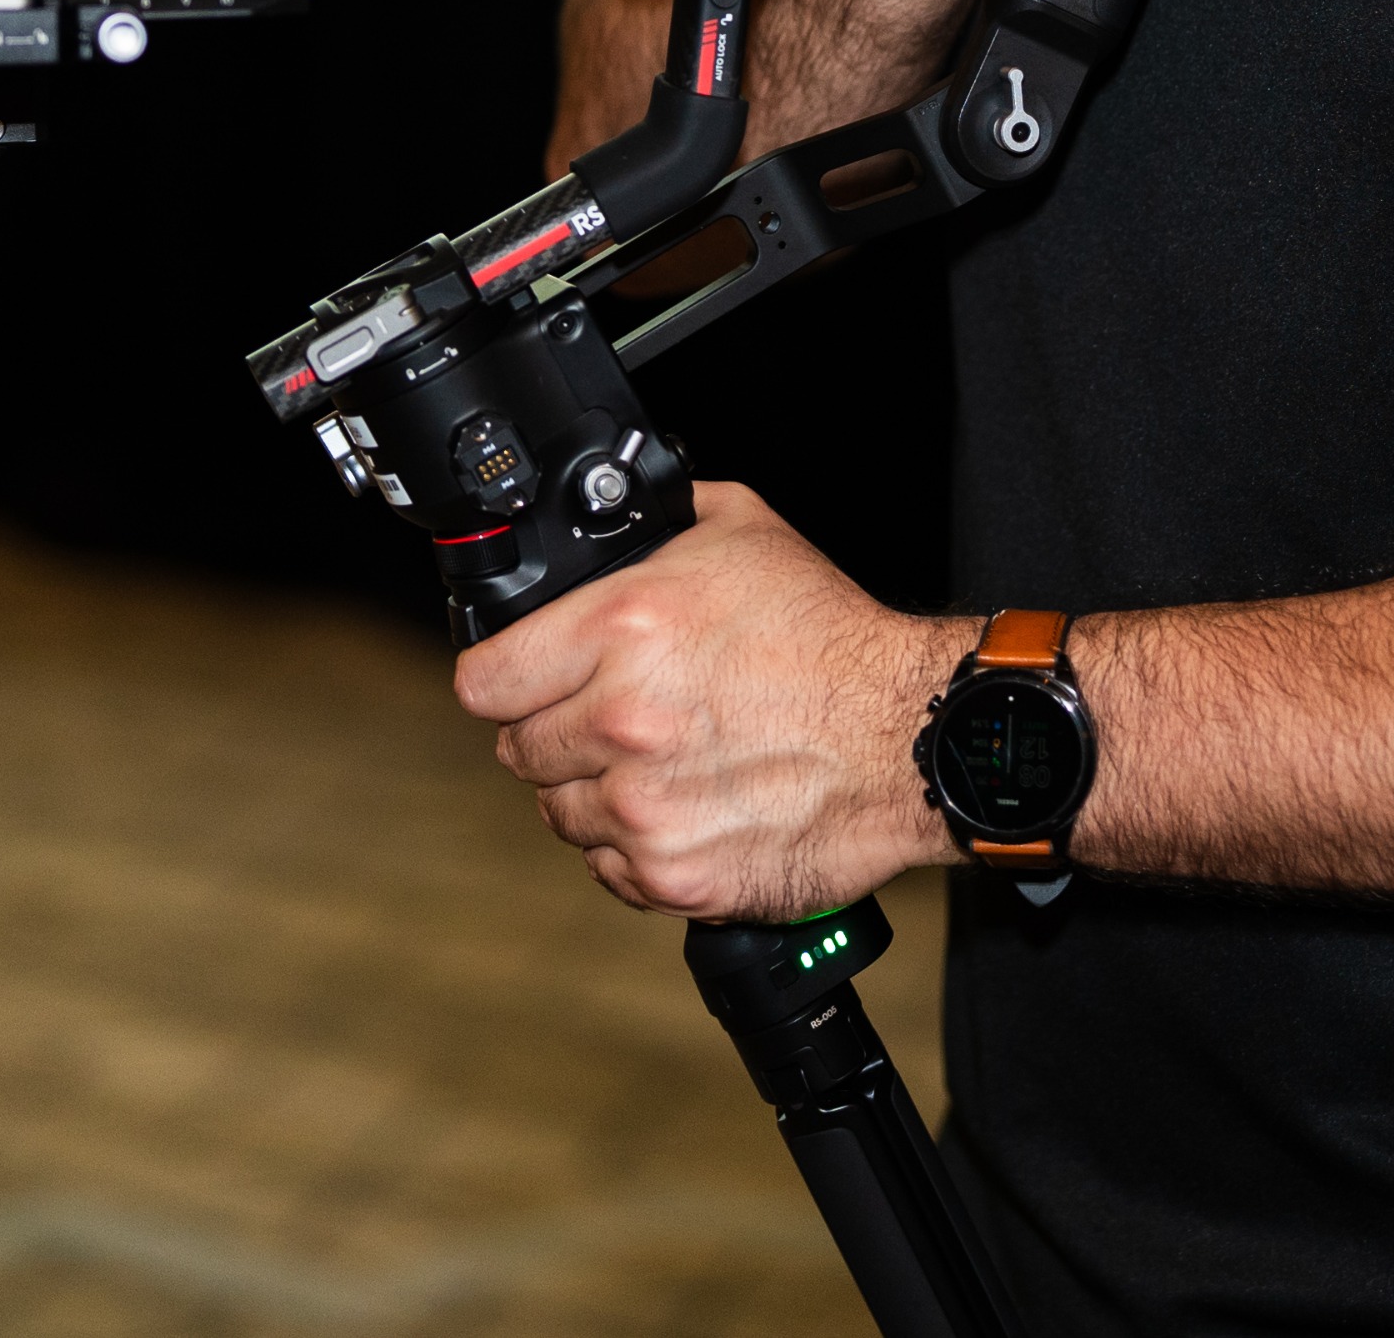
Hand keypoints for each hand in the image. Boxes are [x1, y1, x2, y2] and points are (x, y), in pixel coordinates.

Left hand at [451, 484, 962, 919]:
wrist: (909, 739)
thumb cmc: (833, 639)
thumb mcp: (741, 530)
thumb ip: (656, 522)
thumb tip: (609, 517)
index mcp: (623, 629)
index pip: (484, 681)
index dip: (505, 677)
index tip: (526, 682)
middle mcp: (623, 721)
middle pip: (518, 751)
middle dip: (558, 733)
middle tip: (617, 719)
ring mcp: (645, 808)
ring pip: (560, 814)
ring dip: (596, 793)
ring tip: (664, 763)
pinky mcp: (675, 875)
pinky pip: (610, 870)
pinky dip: (637, 848)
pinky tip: (687, 808)